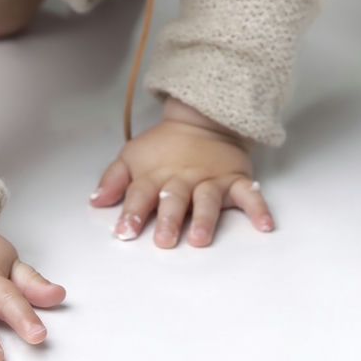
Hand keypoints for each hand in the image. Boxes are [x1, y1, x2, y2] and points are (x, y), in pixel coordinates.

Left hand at [89, 101, 273, 248]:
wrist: (202, 121)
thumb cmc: (164, 148)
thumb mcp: (133, 157)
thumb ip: (114, 180)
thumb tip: (96, 201)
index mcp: (155, 176)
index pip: (140, 194)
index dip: (132, 212)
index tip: (125, 232)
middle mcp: (183, 179)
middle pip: (175, 199)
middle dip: (169, 219)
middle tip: (164, 240)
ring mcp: (210, 180)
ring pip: (207, 199)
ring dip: (205, 218)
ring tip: (202, 238)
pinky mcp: (235, 179)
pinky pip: (249, 194)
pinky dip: (258, 208)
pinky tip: (264, 225)